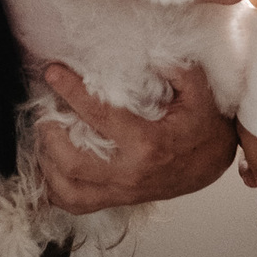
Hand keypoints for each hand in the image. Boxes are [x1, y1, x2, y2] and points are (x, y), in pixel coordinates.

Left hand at [37, 62, 236, 213]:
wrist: (212, 163)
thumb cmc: (203, 126)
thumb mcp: (200, 92)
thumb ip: (179, 69)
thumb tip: (152, 52)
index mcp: (148, 144)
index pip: (100, 116)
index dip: (72, 91)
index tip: (53, 73)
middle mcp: (130, 173)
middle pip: (73, 163)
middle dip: (50, 135)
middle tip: (44, 110)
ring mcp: (122, 191)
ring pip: (69, 190)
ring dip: (47, 164)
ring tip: (43, 136)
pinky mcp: (118, 199)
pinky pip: (76, 205)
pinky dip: (54, 190)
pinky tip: (48, 167)